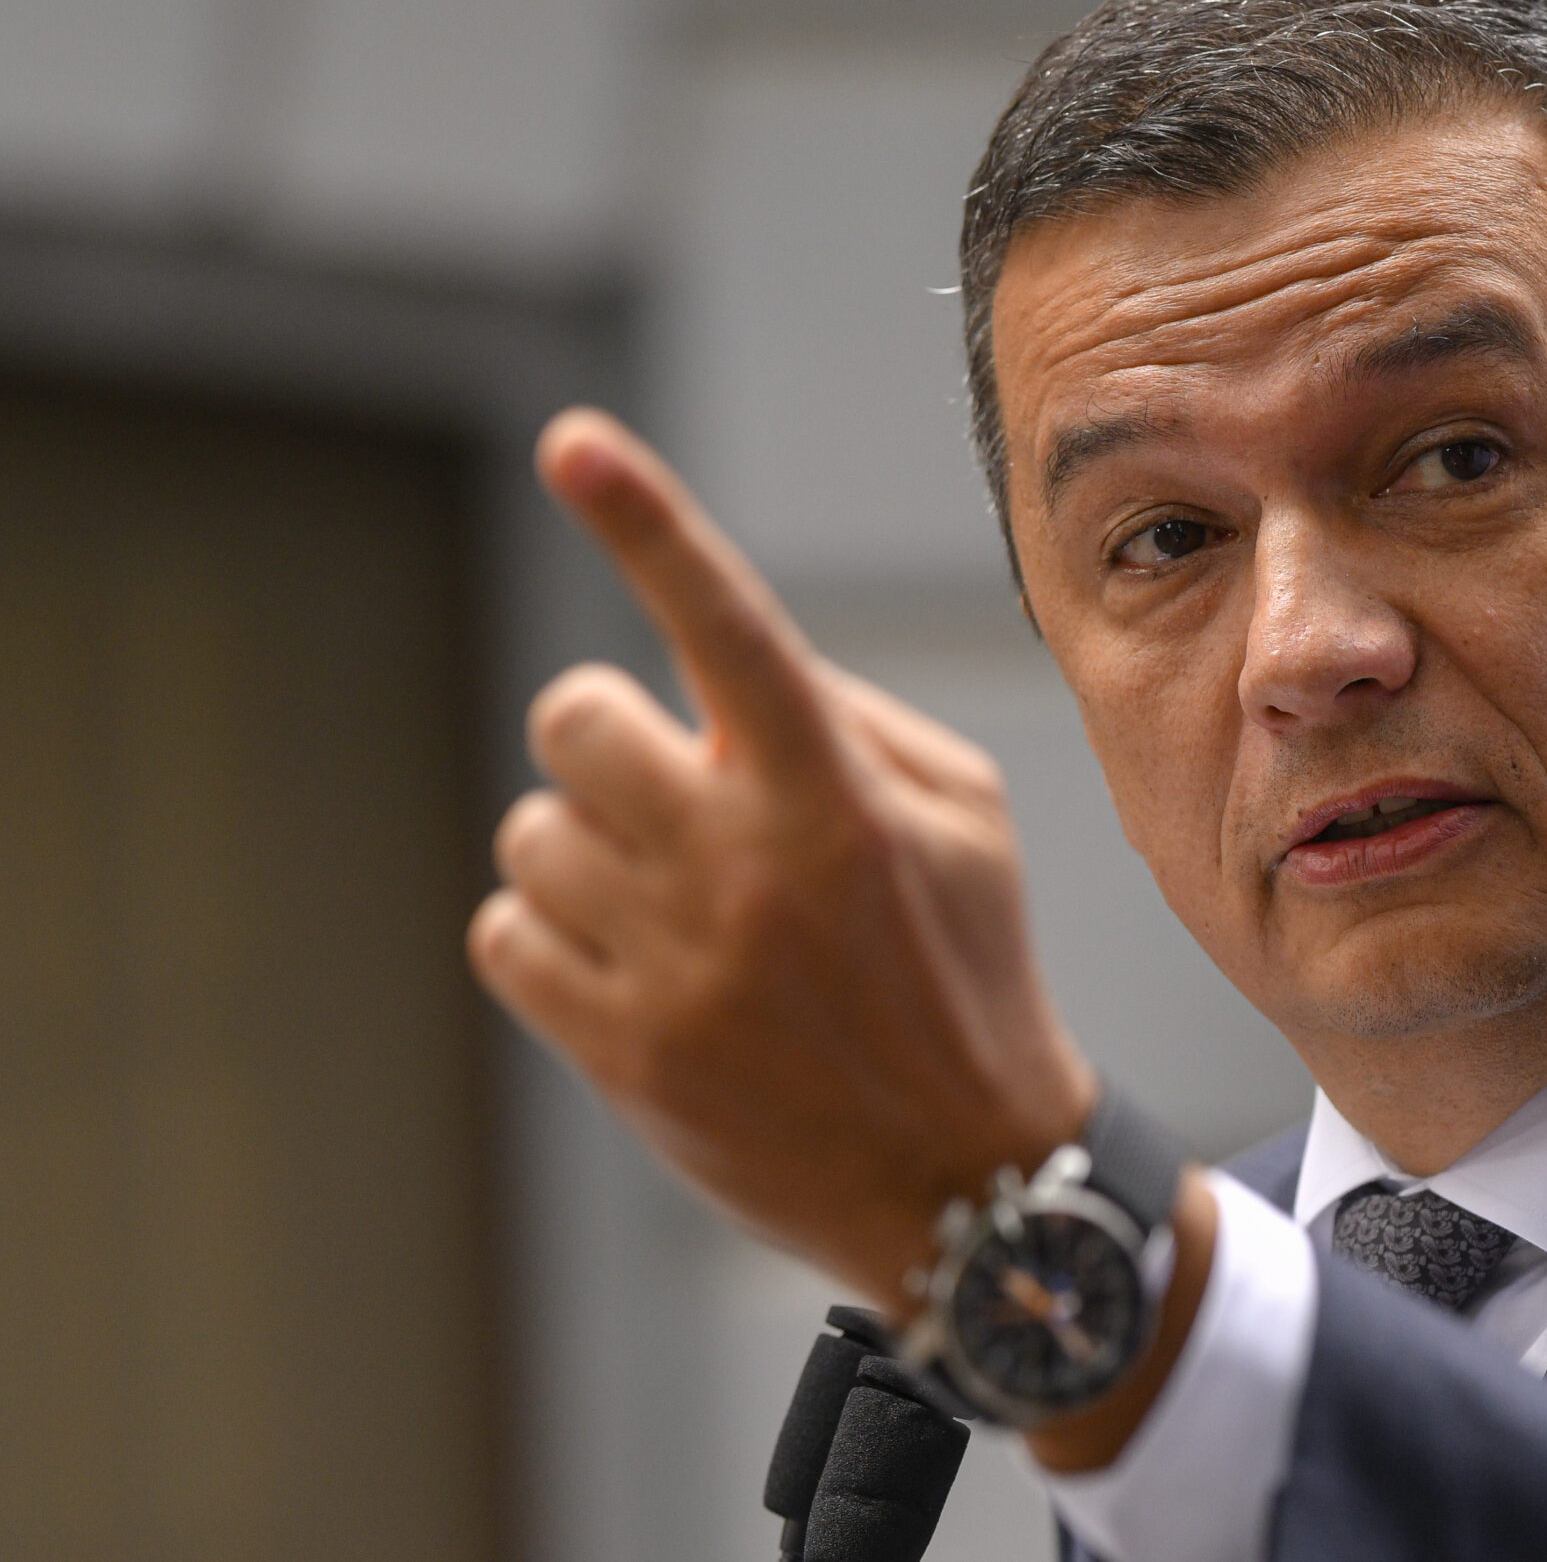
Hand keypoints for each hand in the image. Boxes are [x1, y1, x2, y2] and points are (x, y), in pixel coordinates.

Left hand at [466, 407, 1096, 1308]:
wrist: (967, 1182)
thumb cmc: (968, 972)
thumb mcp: (967, 820)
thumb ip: (844, 716)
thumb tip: (706, 659)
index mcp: (835, 793)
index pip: (726, 623)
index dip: (646, 520)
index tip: (572, 438)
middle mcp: (743, 866)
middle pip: (575, 718)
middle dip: (615, 743)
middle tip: (678, 796)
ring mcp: (672, 964)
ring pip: (532, 831)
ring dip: (589, 851)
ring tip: (681, 909)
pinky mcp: (619, 1051)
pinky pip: (505, 933)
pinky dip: (552, 936)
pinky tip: (637, 969)